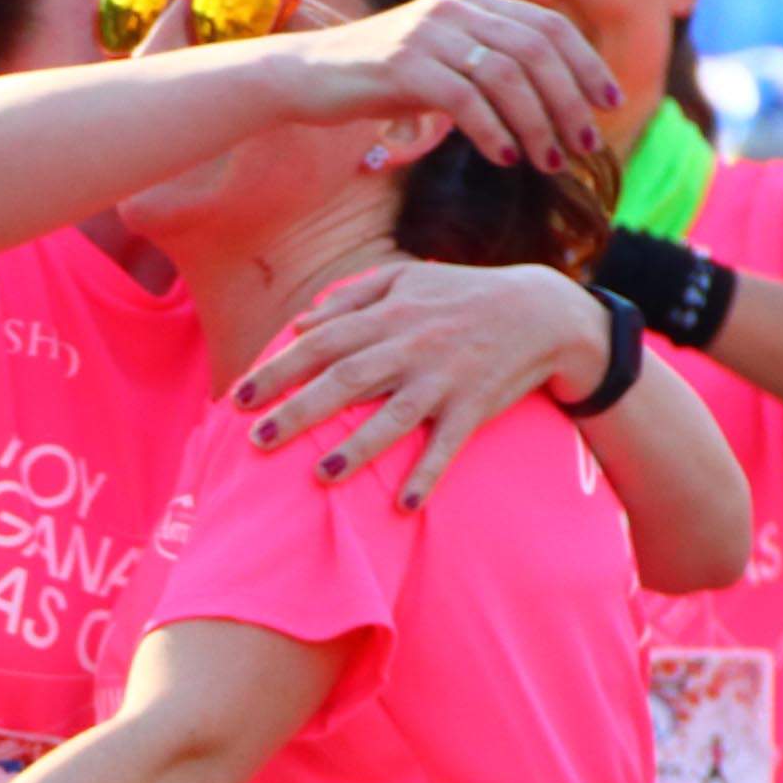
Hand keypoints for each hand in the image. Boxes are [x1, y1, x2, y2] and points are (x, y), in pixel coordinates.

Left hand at [229, 264, 599, 506]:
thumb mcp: (408, 278)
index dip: (278, 369)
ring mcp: (444, 379)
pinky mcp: (475, 406)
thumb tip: (301, 323)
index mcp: (389, 316)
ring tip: (322, 476)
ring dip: (359, 447)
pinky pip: (449, 445)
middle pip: (347, 380)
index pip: (322, 343)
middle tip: (257, 441)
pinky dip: (428, 473)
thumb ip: (351, 299)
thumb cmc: (463, 294)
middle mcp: (412, 347)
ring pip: (395, 416)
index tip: (238, 398)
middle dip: (300, 411)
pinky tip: (403, 504)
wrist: (544, 311)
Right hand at [277, 0, 619, 172]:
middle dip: (569, 101)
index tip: (609, 102)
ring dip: (536, 123)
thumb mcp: (438, 61)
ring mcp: (427, 35)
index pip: (549, 27)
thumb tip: (543, 96)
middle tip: (585, 144)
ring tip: (548, 161)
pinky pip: (464, 98)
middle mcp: (455, 10)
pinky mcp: (402, 66)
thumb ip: (483, 64)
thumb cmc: (373, 79)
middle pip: (536, 51)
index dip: (586, 64)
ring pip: (506, 76)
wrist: (302, 76)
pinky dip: (491, 130)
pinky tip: (503, 157)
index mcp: (471, 3)